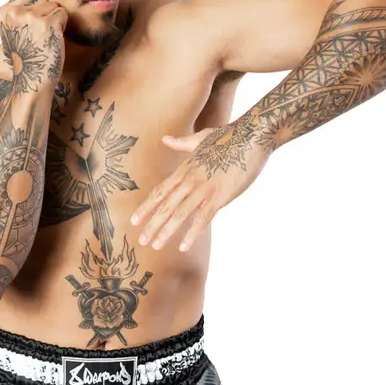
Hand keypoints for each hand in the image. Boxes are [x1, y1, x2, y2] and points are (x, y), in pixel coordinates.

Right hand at [0, 0, 67, 92]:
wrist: (32, 79)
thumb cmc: (27, 56)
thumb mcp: (13, 30)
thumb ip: (19, 11)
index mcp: (4, 13)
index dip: (34, 8)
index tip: (32, 27)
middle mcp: (16, 13)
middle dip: (45, 13)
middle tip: (40, 35)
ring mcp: (32, 17)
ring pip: (53, 4)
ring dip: (55, 19)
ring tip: (47, 37)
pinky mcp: (49, 24)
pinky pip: (62, 13)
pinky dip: (62, 25)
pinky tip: (54, 39)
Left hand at [130, 120, 269, 251]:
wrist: (251, 137)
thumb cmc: (228, 137)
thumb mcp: (201, 139)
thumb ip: (181, 143)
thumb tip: (164, 139)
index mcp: (184, 170)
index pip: (159, 192)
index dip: (146, 207)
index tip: (134, 221)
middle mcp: (189, 180)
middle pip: (165, 205)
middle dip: (151, 224)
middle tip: (141, 240)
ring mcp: (203, 189)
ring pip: (179, 214)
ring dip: (165, 232)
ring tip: (155, 246)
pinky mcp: (219, 196)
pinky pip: (202, 219)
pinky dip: (192, 234)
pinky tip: (183, 247)